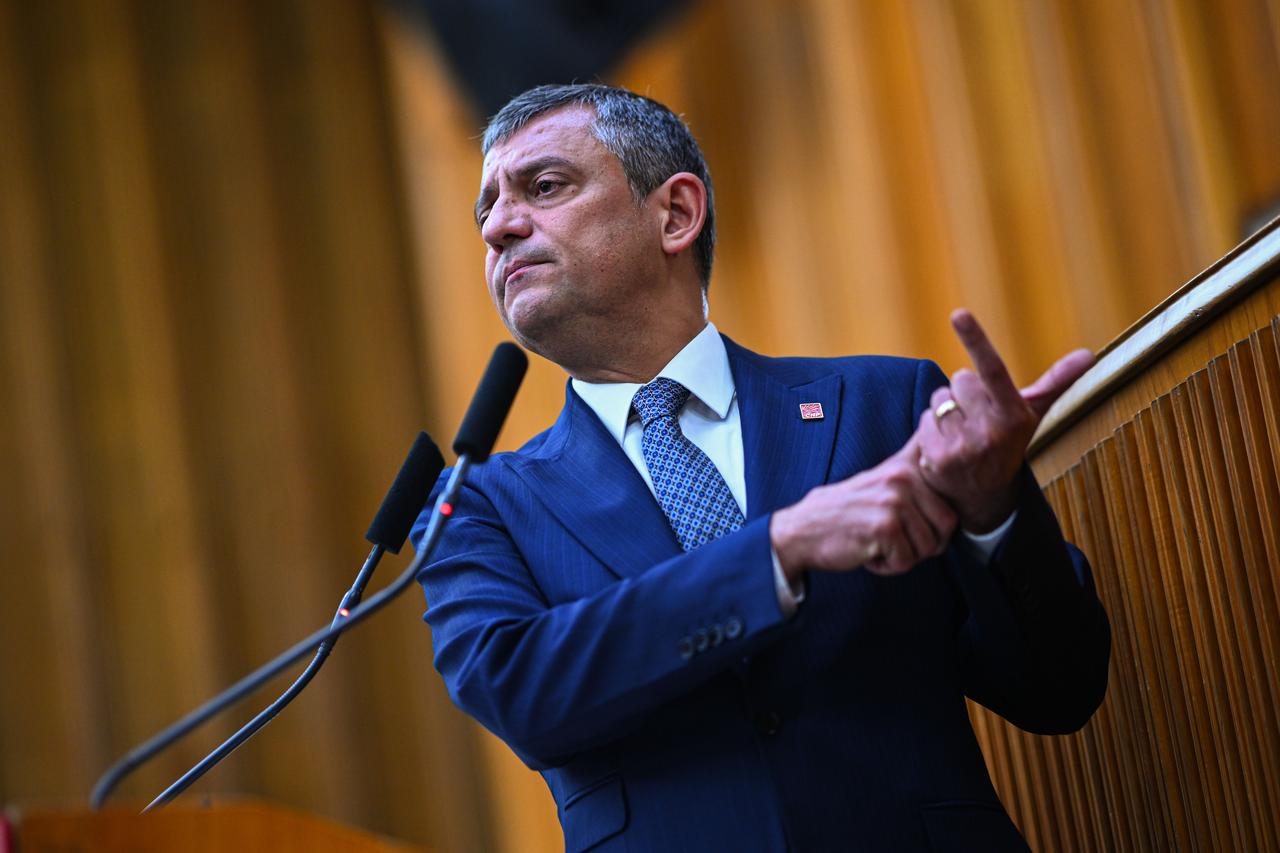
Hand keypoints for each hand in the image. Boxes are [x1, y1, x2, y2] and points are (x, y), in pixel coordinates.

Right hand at [770, 438, 957, 579]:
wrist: (802, 531)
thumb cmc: (846, 511)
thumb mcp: (881, 476)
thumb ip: (912, 459)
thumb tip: (937, 421)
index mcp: (905, 465)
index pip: (951, 491)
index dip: (939, 516)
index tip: (914, 515)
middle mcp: (903, 477)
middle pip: (947, 526)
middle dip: (923, 542)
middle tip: (891, 537)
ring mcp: (894, 501)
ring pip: (929, 547)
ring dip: (904, 556)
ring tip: (877, 542)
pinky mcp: (885, 526)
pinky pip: (906, 561)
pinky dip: (887, 566)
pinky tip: (867, 551)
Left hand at [915, 309, 1093, 531]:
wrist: (985, 498)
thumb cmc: (1009, 443)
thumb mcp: (1033, 414)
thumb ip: (1056, 382)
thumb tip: (1090, 354)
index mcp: (1015, 415)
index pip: (993, 370)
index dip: (976, 339)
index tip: (959, 314)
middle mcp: (990, 432)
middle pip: (960, 379)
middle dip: (965, 391)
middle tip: (977, 414)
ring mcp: (962, 447)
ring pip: (940, 398)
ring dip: (946, 409)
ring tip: (963, 431)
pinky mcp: (937, 459)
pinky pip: (925, 419)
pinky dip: (932, 428)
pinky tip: (947, 445)